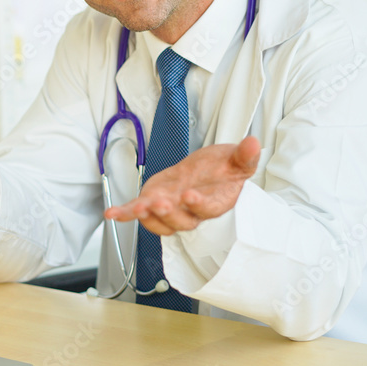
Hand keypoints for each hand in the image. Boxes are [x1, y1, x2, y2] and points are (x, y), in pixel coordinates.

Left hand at [104, 136, 261, 234]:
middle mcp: (191, 212)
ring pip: (160, 222)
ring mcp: (171, 210)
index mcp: (215, 202)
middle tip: (160, 203)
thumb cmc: (222, 170)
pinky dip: (125, 214)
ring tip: (137, 208)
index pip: (208, 209)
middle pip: (180, 221)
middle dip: (169, 214)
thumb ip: (244, 155)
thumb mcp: (236, 159)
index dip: (199, 205)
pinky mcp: (153, 205)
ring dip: (147, 217)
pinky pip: (138, 213)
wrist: (206, 174)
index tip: (190, 196)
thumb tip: (254, 144)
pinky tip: (112, 213)